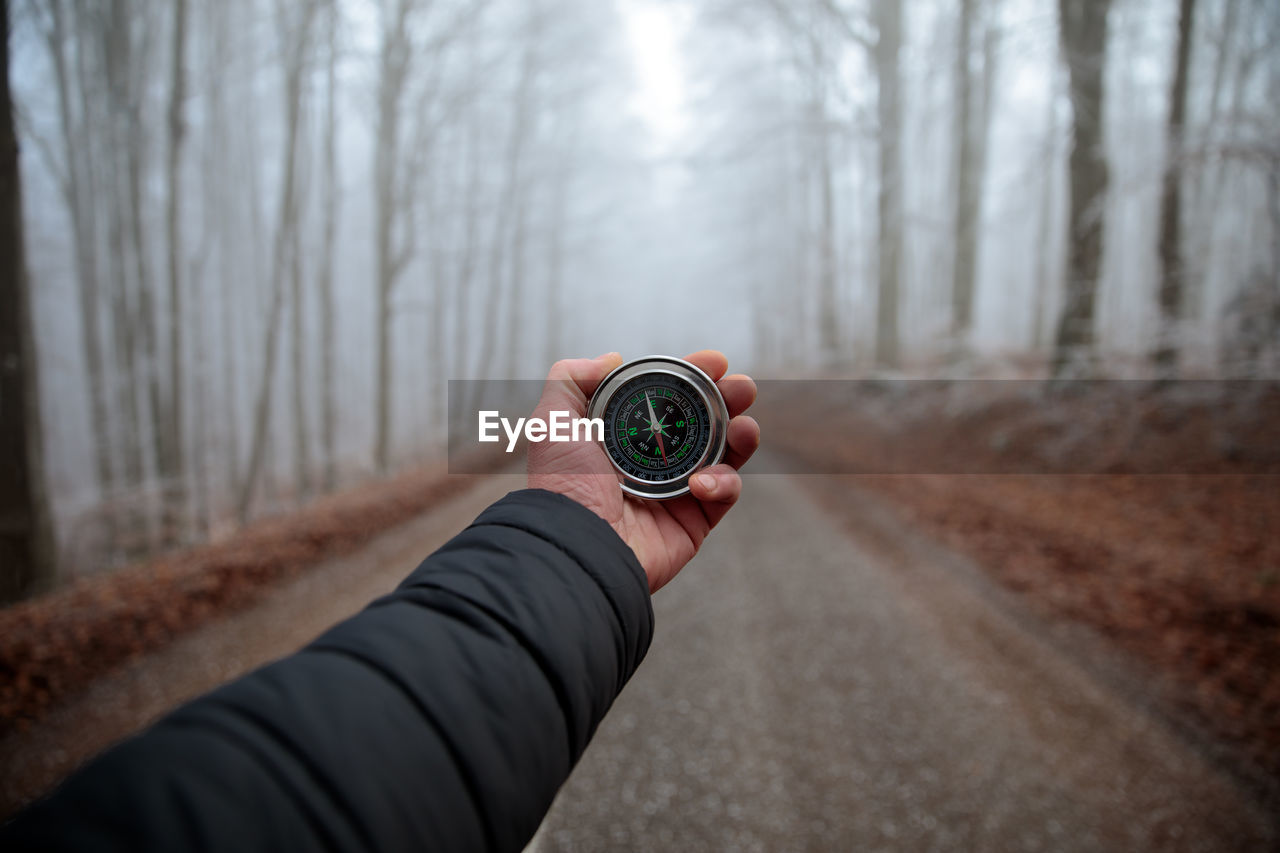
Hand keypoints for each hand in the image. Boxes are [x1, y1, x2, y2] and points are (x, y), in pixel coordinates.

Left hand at [527, 351, 759, 592]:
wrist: (575, 543)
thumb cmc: (562, 482)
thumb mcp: (553, 419)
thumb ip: (572, 378)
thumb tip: (611, 358)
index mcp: (625, 437)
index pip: (668, 399)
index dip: (693, 377)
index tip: (715, 361)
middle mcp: (653, 462)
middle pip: (704, 423)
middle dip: (728, 400)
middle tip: (742, 386)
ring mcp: (676, 492)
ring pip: (724, 456)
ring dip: (740, 436)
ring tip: (744, 427)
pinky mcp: (692, 523)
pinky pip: (723, 495)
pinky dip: (723, 482)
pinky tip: (702, 482)